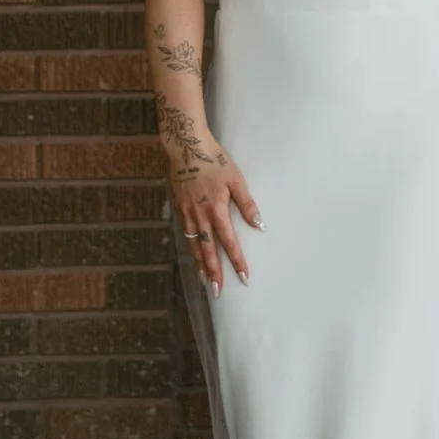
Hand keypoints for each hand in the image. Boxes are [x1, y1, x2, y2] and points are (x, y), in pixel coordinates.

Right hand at [173, 147, 259, 289]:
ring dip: (200, 265)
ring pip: (193, 246)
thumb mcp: (235, 179)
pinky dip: (189, 248)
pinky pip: (185, 234)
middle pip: (207, 251)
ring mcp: (186, 214)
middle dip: (214, 273)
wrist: (185, 147)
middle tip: (218, 291)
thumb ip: (247, 204)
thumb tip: (260, 225)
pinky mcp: (179, 208)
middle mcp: (199, 217)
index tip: (244, 277)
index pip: (229, 243)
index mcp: (216, 210)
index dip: (237, 261)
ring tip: (204, 281)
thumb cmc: (214, 161)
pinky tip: (193, 255)